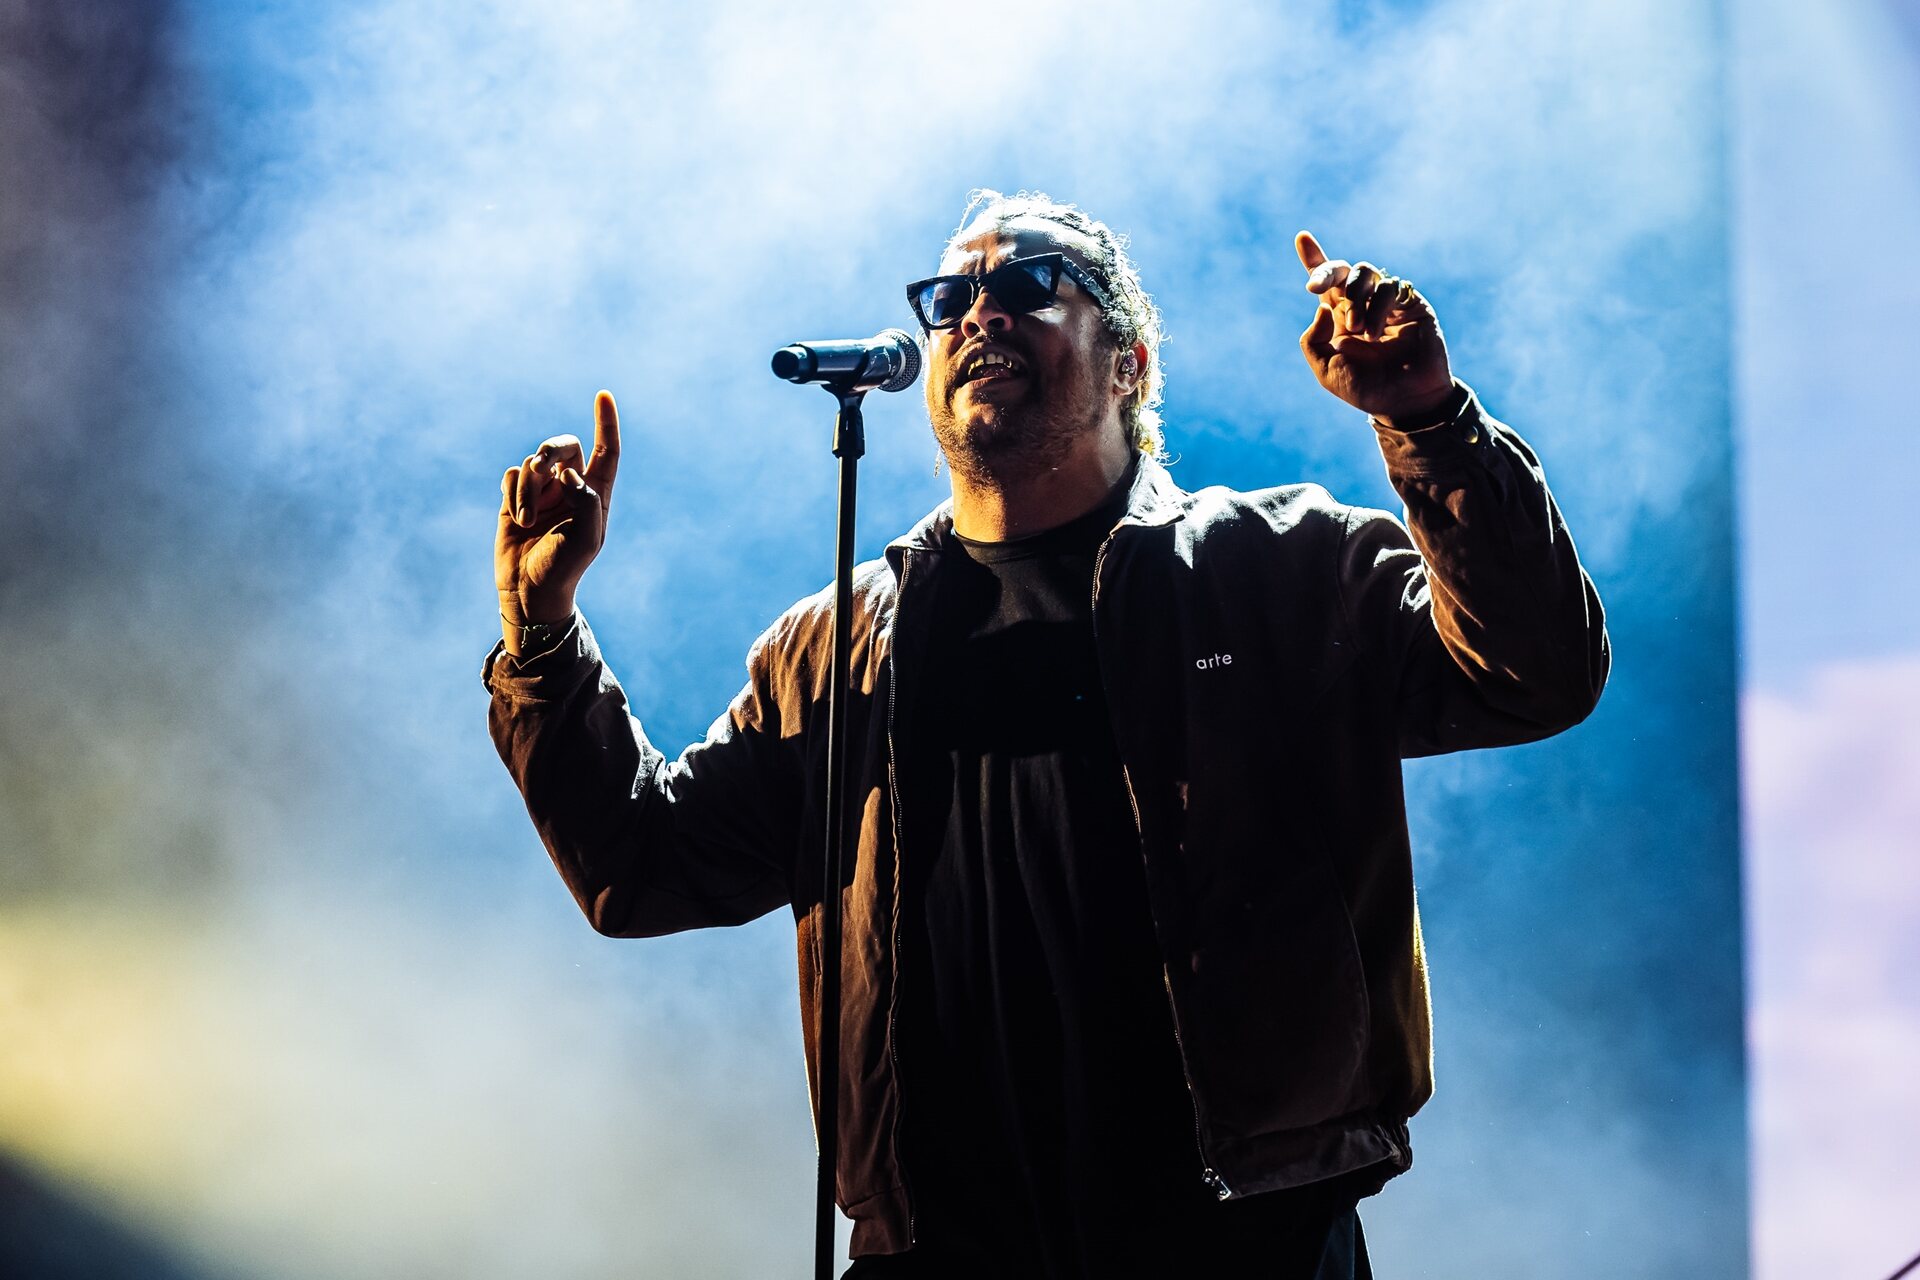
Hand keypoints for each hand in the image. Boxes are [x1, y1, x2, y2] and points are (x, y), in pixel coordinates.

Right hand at [495, 390, 621, 640]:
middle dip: (551, 448)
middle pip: (563, 446)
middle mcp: (570, 486)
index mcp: (596, 493)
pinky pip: (511, 475)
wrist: (529, 589)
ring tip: (527, 520)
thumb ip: (585, 501)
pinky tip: (517, 518)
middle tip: (542, 465)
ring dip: (527, 489)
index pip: (606, 451)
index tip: (603, 395)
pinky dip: (513, 493)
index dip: (606, 423)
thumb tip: (569, 472)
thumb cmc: (564, 567)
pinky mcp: (515, 497)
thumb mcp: (586, 539)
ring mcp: (542, 490)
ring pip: (532, 464)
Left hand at [1295, 231, 1454, 428]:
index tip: (1301, 238)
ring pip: (1366, 273)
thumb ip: (1313, 340)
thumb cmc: (1365, 388)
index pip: (1326, 282)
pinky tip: (1375, 333)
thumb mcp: (1327, 370)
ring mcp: (1387, 301)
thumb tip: (1322, 306)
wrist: (1403, 402)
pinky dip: (1377, 306)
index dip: (1314, 258)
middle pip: (1343, 270)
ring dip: (1355, 297)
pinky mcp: (1411, 303)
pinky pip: (1390, 287)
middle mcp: (1362, 303)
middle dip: (1326, 271)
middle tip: (1314, 287)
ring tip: (1357, 329)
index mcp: (1338, 316)